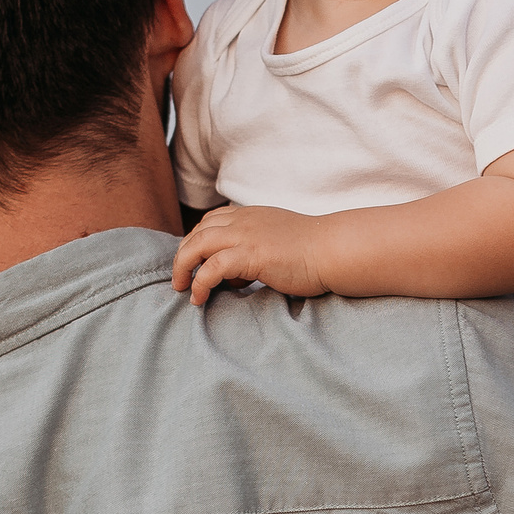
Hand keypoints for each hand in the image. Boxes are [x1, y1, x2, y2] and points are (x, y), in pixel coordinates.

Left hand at [171, 204, 331, 306]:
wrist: (333, 249)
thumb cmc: (314, 251)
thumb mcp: (278, 239)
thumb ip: (256, 248)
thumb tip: (238, 273)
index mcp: (250, 215)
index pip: (210, 222)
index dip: (196, 242)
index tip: (194, 263)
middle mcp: (243, 220)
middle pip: (197, 233)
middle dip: (183, 257)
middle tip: (180, 280)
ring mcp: (246, 236)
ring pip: (197, 246)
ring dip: (183, 268)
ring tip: (182, 289)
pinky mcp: (251, 255)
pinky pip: (213, 268)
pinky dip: (200, 283)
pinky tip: (199, 298)